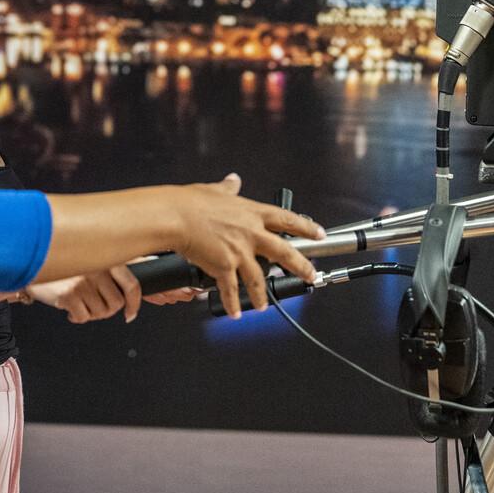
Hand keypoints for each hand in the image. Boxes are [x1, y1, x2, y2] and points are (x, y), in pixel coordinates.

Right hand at [28, 264, 142, 322]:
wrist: (30, 262)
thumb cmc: (64, 265)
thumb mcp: (89, 260)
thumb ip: (110, 270)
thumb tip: (137, 285)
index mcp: (107, 257)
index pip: (132, 284)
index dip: (135, 304)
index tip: (130, 313)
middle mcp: (98, 267)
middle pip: (116, 304)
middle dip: (106, 311)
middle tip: (94, 307)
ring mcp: (84, 280)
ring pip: (100, 313)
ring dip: (90, 314)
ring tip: (79, 304)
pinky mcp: (69, 293)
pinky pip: (83, 317)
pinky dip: (77, 317)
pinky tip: (68, 309)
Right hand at [168, 173, 322, 319]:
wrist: (175, 217)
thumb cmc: (190, 202)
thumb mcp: (214, 190)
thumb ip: (227, 188)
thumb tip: (233, 180)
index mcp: (251, 212)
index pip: (286, 220)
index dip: (306, 227)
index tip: (319, 233)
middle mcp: (250, 232)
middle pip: (284, 251)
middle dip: (301, 266)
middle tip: (310, 274)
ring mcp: (239, 251)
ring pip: (258, 278)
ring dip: (261, 295)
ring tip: (263, 305)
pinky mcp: (225, 266)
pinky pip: (231, 289)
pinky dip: (233, 303)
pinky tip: (235, 312)